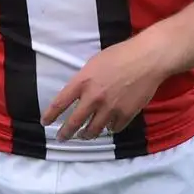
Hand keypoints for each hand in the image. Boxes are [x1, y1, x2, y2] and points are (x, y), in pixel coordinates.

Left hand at [41, 37, 167, 140]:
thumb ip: (85, 80)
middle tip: (62, 138)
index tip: (45, 122)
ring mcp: (110, 108)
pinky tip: (109, 126)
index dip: (50, 115)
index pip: (59, 103)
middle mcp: (93, 98)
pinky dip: (110, 128)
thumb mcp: (95, 63)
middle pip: (74, 122)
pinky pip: (114, 128)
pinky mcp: (126, 114)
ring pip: (93, 130)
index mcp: (83, 82)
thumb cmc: (121, 54)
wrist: (148, 59)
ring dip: (87, 135)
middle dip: (65, 133)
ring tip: (84, 136)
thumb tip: (79, 93)